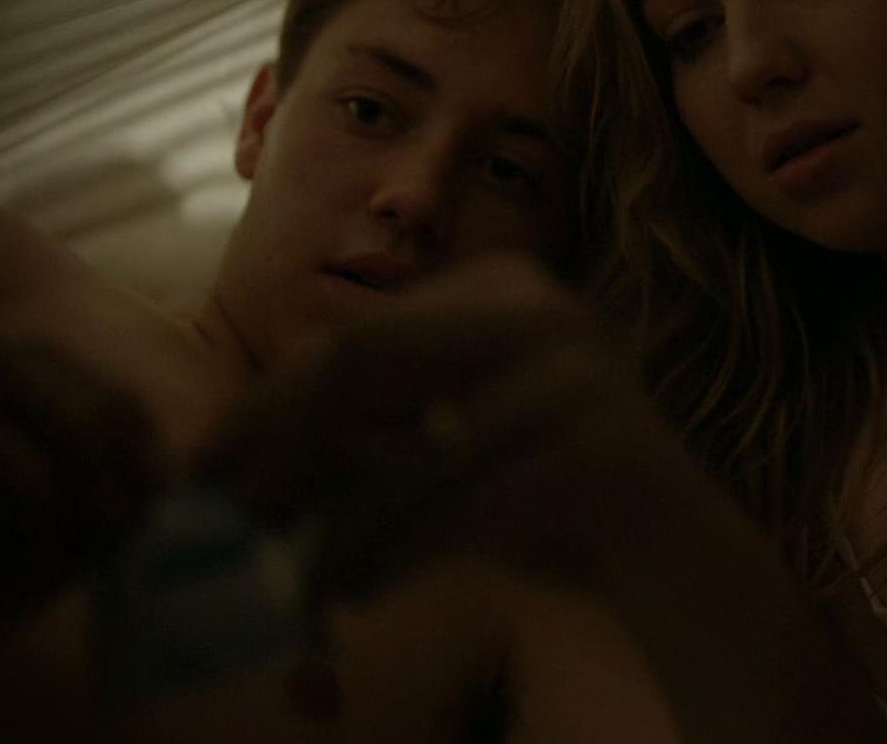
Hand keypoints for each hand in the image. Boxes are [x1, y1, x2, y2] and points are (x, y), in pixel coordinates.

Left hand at [200, 254, 666, 597]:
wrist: (686, 568)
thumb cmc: (551, 512)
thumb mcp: (445, 462)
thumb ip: (359, 448)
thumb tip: (222, 466)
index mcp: (505, 290)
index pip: (353, 335)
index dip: (263, 406)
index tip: (199, 473)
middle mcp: (546, 311)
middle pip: (362, 362)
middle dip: (274, 448)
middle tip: (215, 521)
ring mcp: (582, 376)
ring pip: (409, 449)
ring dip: (331, 528)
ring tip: (292, 584)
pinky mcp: (604, 454)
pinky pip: (463, 509)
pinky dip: (395, 557)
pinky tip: (356, 596)